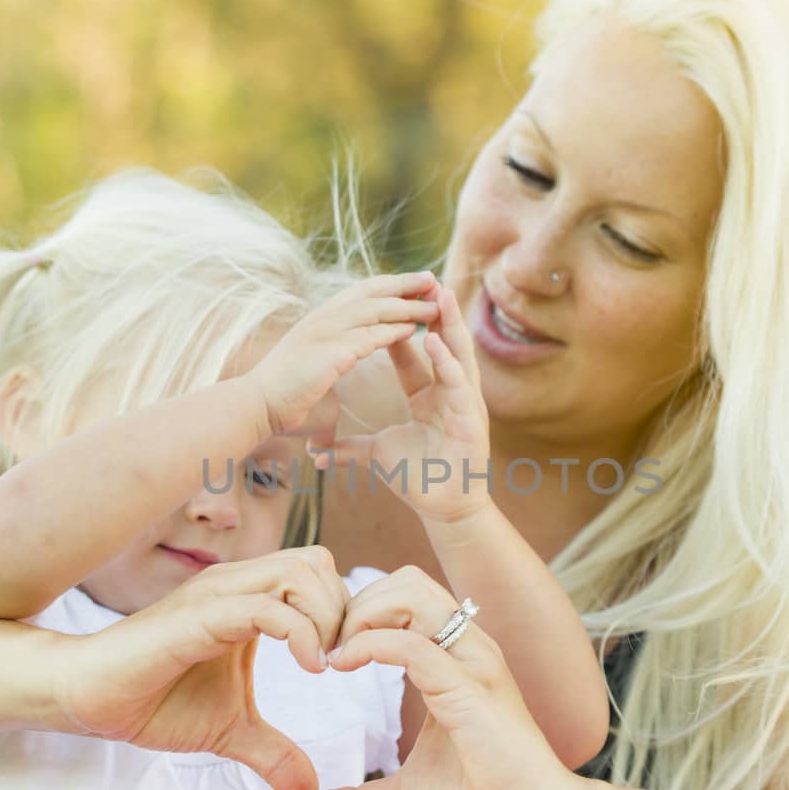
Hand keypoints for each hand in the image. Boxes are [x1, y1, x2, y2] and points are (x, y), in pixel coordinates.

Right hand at [52, 546, 349, 789]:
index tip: (345, 664)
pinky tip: (309, 669)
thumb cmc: (156, 702)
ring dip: (327, 617)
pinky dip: (301, 633)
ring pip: (299, 572)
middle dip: (344, 610)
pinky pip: (265, 607)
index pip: (319, 576)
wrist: (90, 700)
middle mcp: (237, 585)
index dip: (344, 614)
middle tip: (341, 661)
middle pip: (319, 562)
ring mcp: (217, 595)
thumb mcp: (233, 731)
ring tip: (324, 663)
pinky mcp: (198, 617)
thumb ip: (276, 756)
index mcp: (249, 599)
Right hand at [249, 273, 440, 438]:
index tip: (414, 283)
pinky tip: (414, 331)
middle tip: (433, 279)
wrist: (258, 405)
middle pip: (372, 292)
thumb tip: (337, 374)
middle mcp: (324, 317)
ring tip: (435, 306)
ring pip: (375, 311)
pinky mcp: (330, 352)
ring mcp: (326, 332)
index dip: (389, 285)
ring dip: (408, 307)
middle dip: (405, 284)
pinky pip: (369, 337)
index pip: (361, 292)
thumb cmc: (284, 395)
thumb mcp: (313, 367)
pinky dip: (393, 331)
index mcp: (321, 319)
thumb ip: (331, 363)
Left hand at [300, 584, 582, 789]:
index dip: (360, 613)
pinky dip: (369, 644)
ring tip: (338, 654)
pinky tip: (343, 666)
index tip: (328, 651)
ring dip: (363, 615)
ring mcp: (473, 662)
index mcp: (457, 659)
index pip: (406, 599)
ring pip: (412, 595)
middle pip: (407, 581)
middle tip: (329, 648)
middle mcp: (469, 649)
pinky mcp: (470, 687)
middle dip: (358, 603)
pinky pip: (412, 643)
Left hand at [319, 282, 491, 522]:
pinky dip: (447, 362)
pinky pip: (458, 384)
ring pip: (457, 355)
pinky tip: (435, 342)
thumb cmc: (418, 479)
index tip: (386, 301)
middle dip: (431, 312)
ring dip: (448, 325)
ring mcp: (463, 403)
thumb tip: (317, 452)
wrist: (443, 509)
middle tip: (422, 280)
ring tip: (439, 295)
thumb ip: (349, 449)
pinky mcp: (471, 418)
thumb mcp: (377, 454)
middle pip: (440, 343)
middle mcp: (449, 393)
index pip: (413, 353)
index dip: (400, 328)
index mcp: (429, 395)